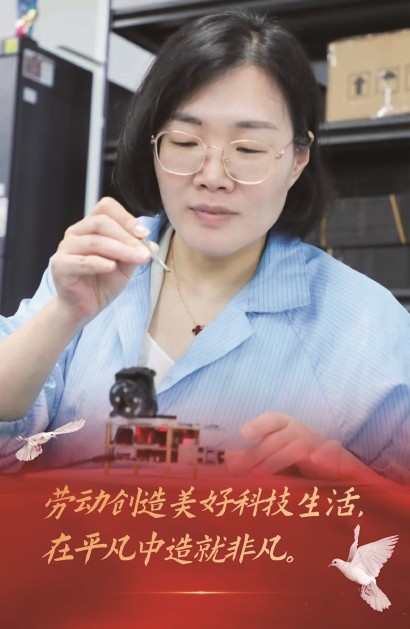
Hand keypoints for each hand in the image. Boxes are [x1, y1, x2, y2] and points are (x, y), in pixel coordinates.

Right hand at [51, 197, 155, 323]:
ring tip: (137, 259)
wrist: (84, 307)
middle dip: (127, 236)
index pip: (105, 207)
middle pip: (101, 222)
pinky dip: (99, 263)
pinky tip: (112, 267)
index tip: (144, 233)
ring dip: (120, 250)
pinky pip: (81, 261)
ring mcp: (66, 248)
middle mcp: (76, 232)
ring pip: (94, 241)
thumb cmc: (103, 283)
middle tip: (144, 252)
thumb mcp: (126, 266)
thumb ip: (136, 253)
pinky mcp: (60, 266)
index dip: (126, 217)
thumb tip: (152, 245)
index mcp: (90, 226)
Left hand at [225, 412, 379, 481]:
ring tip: (257, 474)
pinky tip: (314, 459)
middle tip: (238, 469)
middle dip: (258, 453)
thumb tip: (227, 462)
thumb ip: (254, 460)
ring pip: (297, 446)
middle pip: (279, 438)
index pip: (274, 420)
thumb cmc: (300, 468)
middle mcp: (304, 433)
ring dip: (276, 460)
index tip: (243, 434)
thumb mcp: (274, 462)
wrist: (339, 477)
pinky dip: (325, 453)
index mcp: (288, 429)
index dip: (259, 425)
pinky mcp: (342, 458)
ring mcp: (322, 445)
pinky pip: (333, 452)